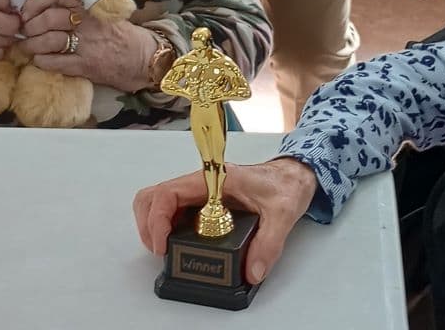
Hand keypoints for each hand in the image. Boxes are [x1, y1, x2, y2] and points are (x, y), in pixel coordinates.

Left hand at [18, 0, 152, 92]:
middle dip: (30, 26)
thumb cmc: (122, 34)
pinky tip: (40, 59)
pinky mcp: (86, 65)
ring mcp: (87, 44)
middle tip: (26, 31)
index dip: (37, 0)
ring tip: (28, 46)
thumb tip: (46, 5)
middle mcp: (89, 22)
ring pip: (47, 41)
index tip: (27, 10)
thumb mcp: (104, 13)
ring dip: (31, 45)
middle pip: (48, 18)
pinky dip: (41, 61)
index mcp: (92, 6)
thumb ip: (79, 7)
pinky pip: (54, 62)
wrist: (144, 58)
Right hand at [133, 158, 319, 282]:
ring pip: (160, 201)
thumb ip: (268, 244)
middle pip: (155, 195)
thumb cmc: (287, 184)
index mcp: (216, 178)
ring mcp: (202, 192)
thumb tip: (252, 271)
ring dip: (154, 225)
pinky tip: (178, 242)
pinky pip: (174, 210)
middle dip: (149, 224)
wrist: (295, 175)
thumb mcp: (283, 213)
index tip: (163, 245)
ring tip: (165, 248)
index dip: (157, 219)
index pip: (170, 191)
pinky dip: (166, 226)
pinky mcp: (204, 202)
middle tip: (160, 250)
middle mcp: (203, 182)